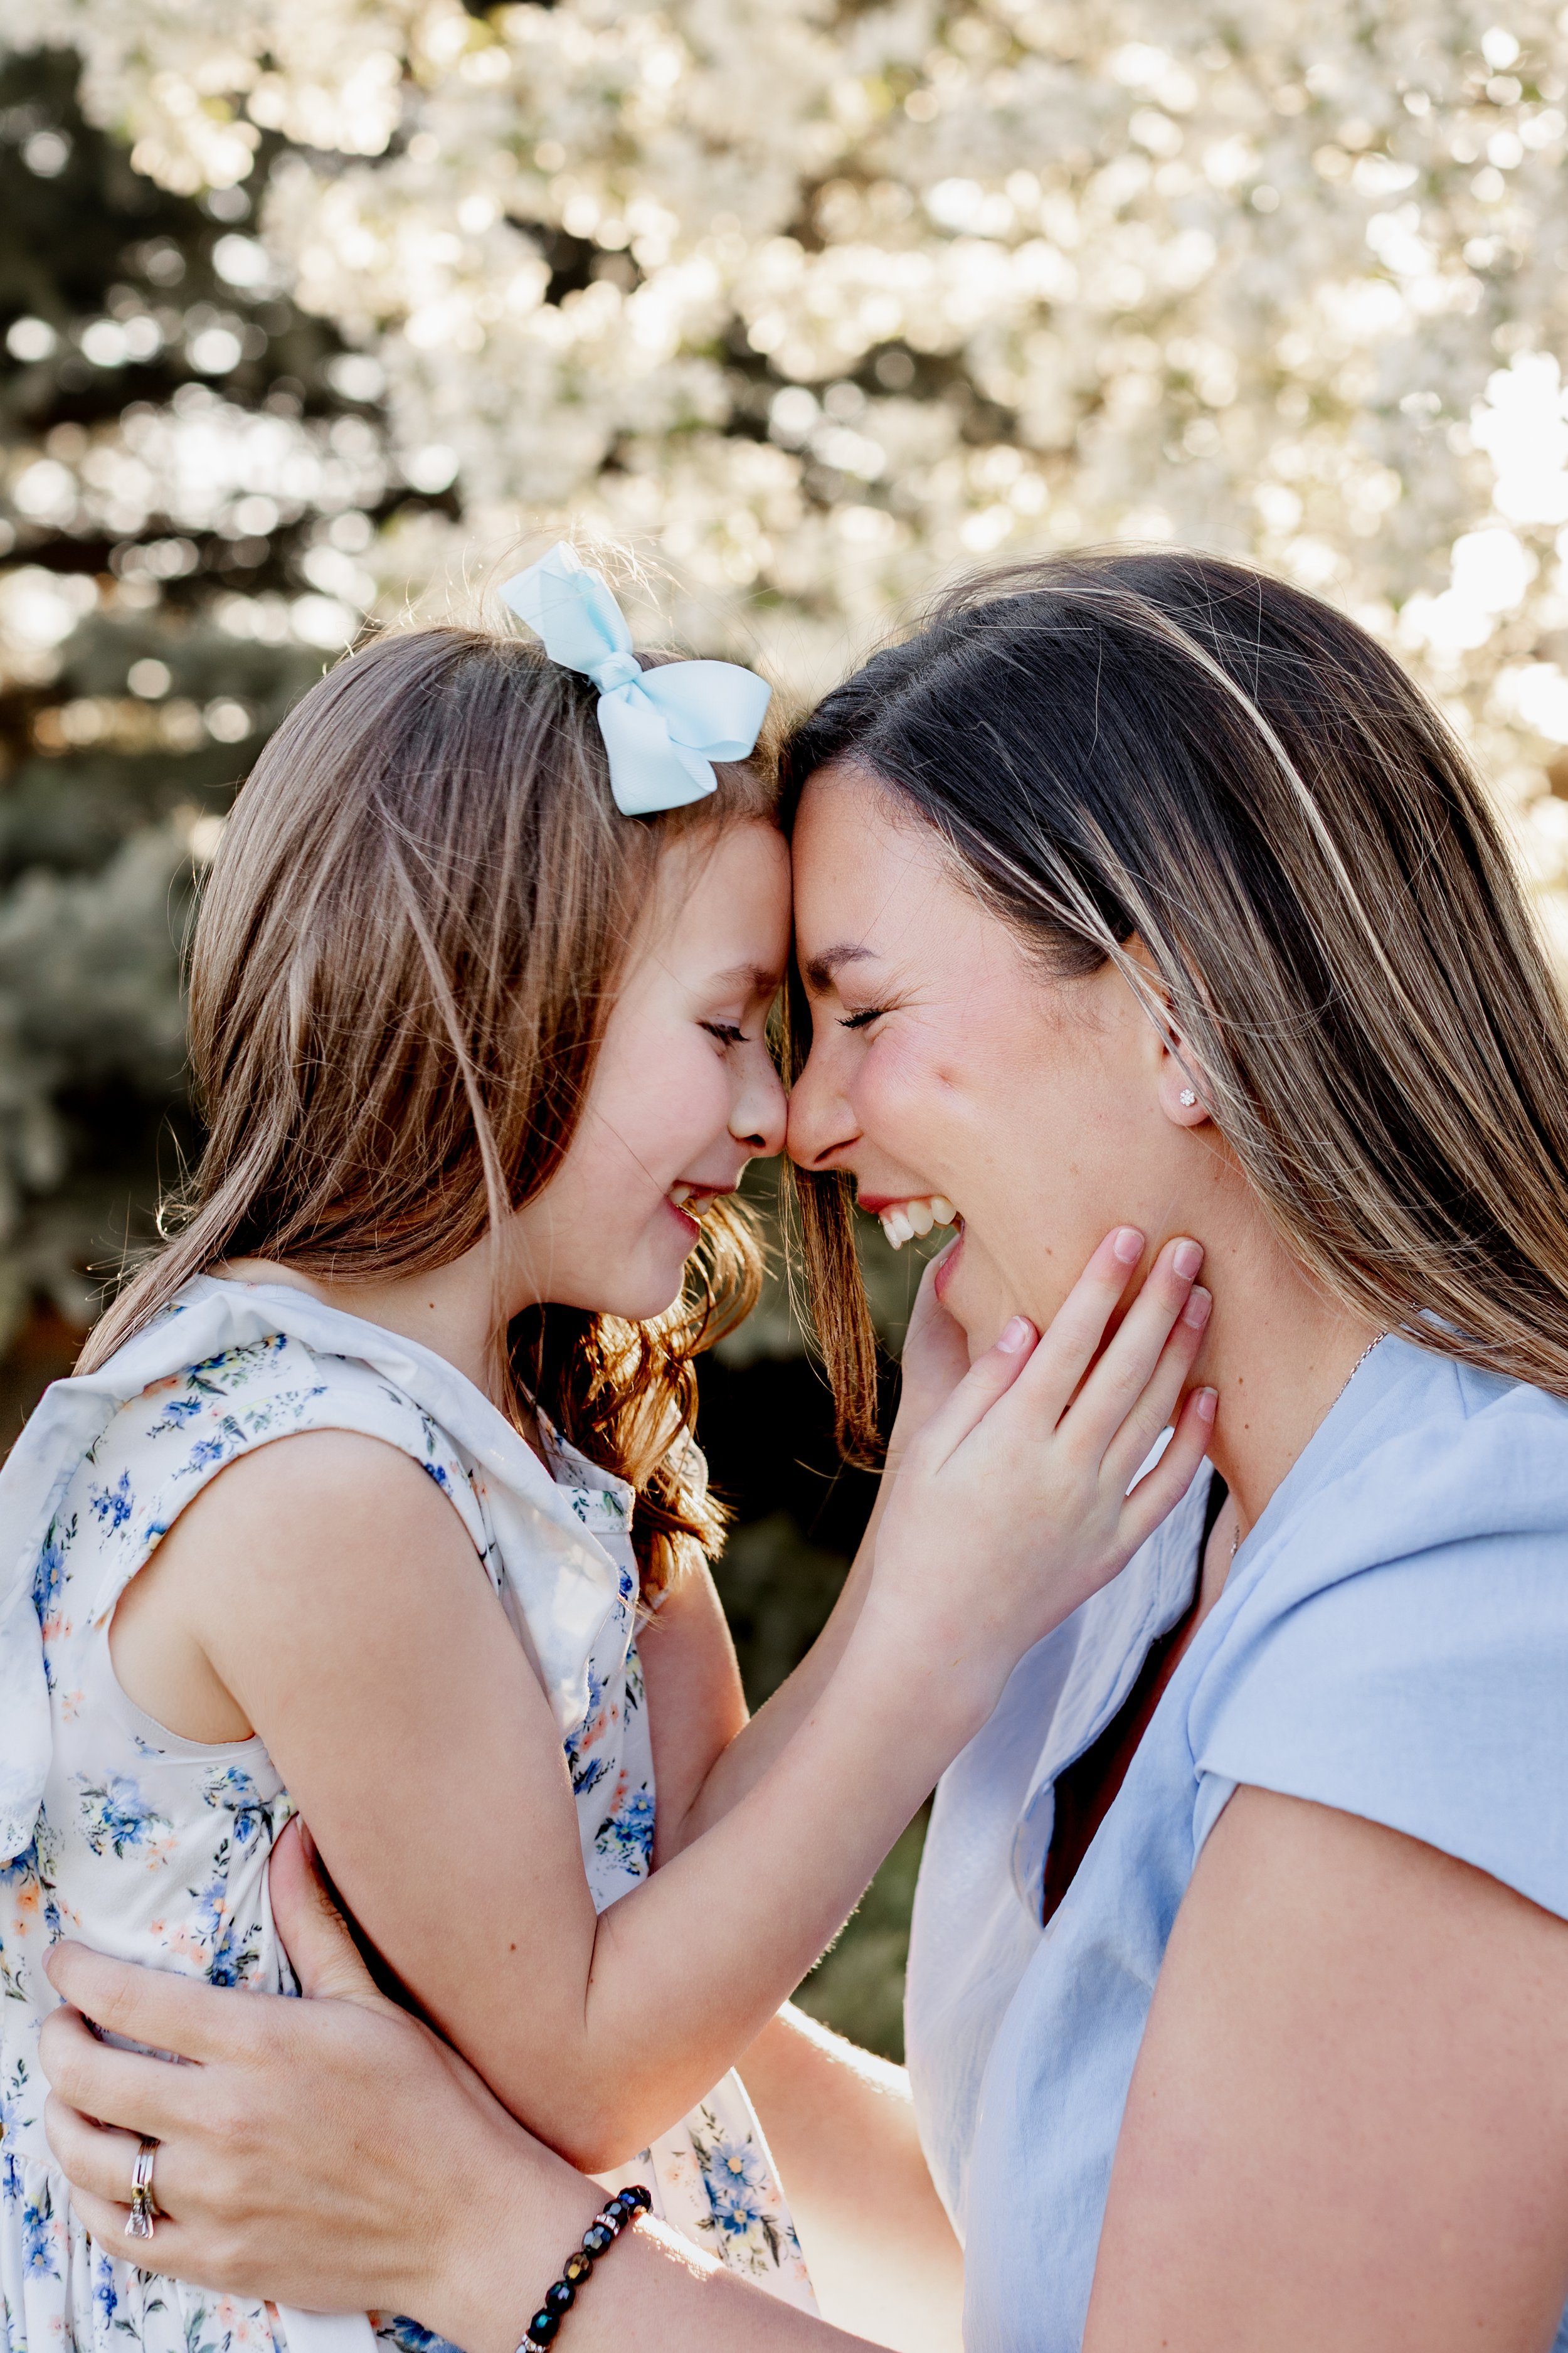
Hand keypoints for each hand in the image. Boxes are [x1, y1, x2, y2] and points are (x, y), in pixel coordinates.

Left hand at [40, 1824, 592, 2352]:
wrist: (471, 2221)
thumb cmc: (433, 2101)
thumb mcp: (373, 2001)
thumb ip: (316, 1921)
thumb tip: (295, 1838)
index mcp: (264, 2044)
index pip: (132, 1999)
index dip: (79, 1974)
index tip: (64, 1961)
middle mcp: (227, 2119)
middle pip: (90, 2075)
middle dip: (57, 2040)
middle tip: (61, 2024)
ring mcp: (216, 2197)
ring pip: (89, 2156)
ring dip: (62, 2116)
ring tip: (72, 2094)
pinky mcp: (218, 2258)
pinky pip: (119, 2232)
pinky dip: (91, 2198)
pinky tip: (103, 2173)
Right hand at [854, 1228, 1214, 1741]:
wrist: (941, 1636)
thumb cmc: (920, 1534)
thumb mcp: (925, 1451)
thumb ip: (975, 1386)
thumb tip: (1022, 1324)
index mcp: (1011, 1437)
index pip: (1069, 1341)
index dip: (1100, 1283)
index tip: (1126, 1234)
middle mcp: (1063, 1469)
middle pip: (1125, 1368)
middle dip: (1157, 1301)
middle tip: (1187, 1248)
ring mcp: (1096, 1510)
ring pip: (1154, 1417)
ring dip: (1182, 1354)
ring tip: (1202, 1300)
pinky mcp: (1115, 1549)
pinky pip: (1167, 1488)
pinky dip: (1193, 1442)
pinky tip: (1207, 1397)